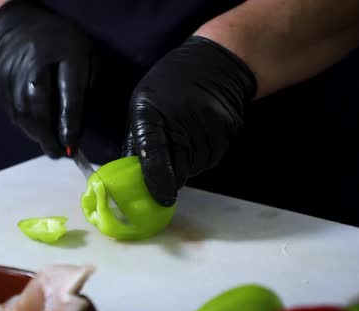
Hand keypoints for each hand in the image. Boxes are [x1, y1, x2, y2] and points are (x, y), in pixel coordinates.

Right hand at [0, 0, 92, 157]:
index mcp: (63, 50)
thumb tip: (76, 130)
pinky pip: (14, 111)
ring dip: (37, 133)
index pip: (68, 91)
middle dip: (48, 133)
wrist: (19, 31)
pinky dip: (27, 126)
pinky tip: (38, 132)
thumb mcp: (87, 60)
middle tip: (59, 153)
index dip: (69, 121)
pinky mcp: (1, 83)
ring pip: (23, 110)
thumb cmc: (63, 49)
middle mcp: (34, 59)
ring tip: (51, 147)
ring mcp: (13, 70)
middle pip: (38, 102)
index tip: (72, 143)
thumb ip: (86, 91)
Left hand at [124, 36, 256, 205]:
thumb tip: (130, 177)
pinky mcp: (228, 130)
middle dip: (172, 173)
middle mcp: (182, 119)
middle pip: (179, 168)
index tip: (160, 197)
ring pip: (197, 166)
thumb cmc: (169, 87)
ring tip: (186, 139)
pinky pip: (213, 158)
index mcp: (151, 114)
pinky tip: (200, 136)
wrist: (213, 65)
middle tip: (170, 159)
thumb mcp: (143, 107)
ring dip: (189, 163)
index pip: (153, 154)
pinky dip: (204, 155)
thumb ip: (138, 143)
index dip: (156, 180)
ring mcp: (209, 125)